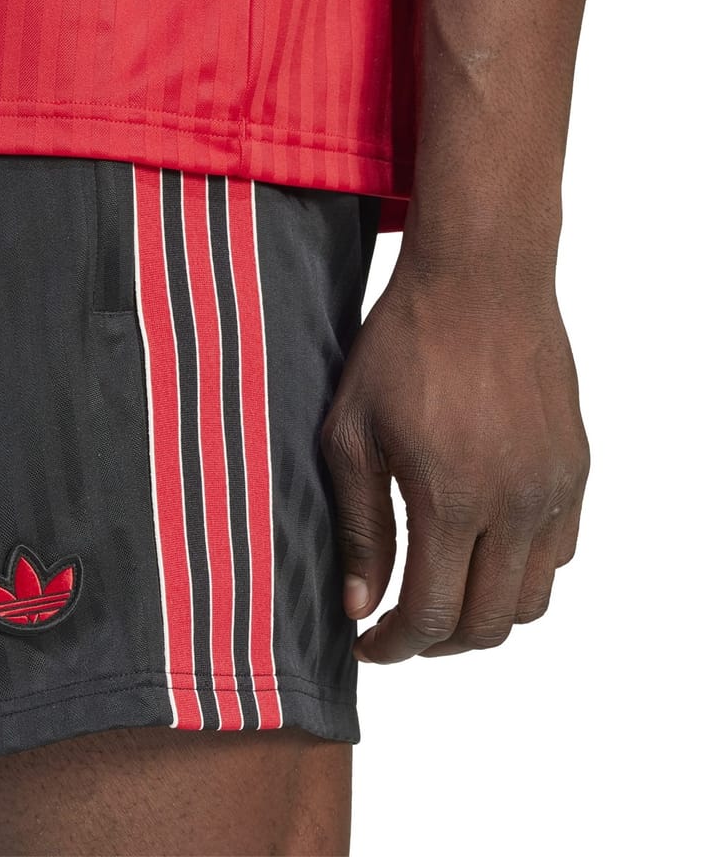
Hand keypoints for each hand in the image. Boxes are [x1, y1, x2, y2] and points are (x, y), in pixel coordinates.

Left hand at [320, 269, 589, 662]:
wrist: (479, 279)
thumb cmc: (402, 348)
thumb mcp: (352, 435)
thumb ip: (361, 528)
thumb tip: (361, 605)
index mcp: (453, 500)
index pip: (433, 617)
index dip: (396, 647)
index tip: (368, 646)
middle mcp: (517, 505)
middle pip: (488, 624)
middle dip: (437, 644)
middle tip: (398, 628)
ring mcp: (556, 487)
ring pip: (532, 599)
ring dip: (482, 615)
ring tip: (440, 594)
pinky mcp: (576, 467)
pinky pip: (561, 551)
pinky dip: (520, 573)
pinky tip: (481, 549)